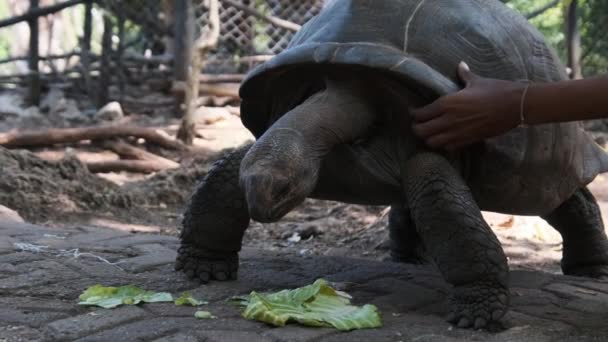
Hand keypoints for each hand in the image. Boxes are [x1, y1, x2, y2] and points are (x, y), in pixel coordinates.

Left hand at [411, 62, 526, 149]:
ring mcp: (458, 132)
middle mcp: (449, 120)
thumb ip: (464, 75)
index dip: (415, 115)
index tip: (414, 112)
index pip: (421, 114)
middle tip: (418, 125)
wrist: (516, 106)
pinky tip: (445, 139)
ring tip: (430, 133)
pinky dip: (443, 145)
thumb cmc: (496, 90)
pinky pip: (448, 147)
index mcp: (448, 103)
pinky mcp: (468, 140)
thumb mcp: (477, 81)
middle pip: (421, 131)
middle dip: (417, 129)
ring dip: (428, 139)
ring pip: (432, 142)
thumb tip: (460, 65)